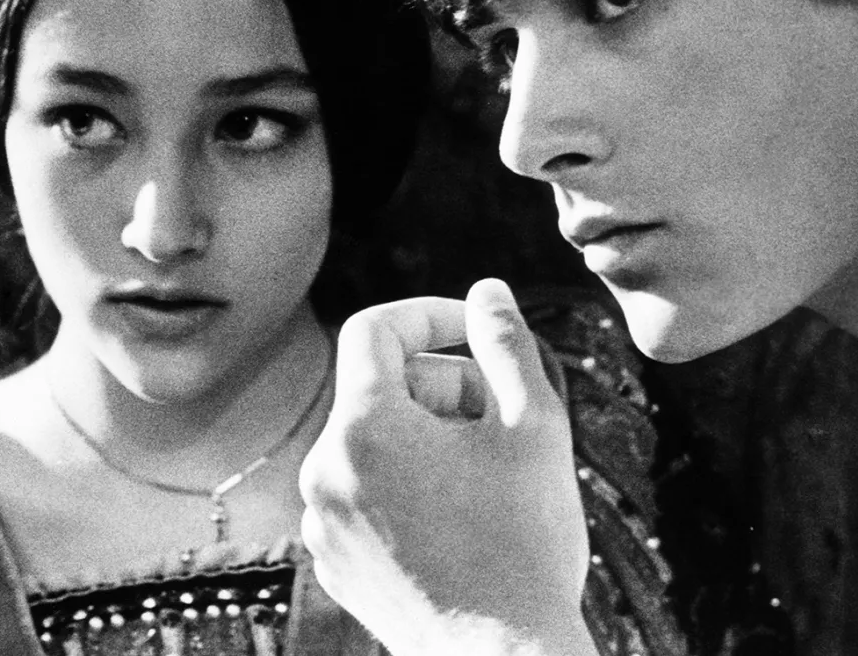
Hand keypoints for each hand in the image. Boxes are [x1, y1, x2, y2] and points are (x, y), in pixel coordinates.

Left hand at [299, 279, 595, 655]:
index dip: (430, 314)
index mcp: (363, 429)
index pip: (374, 329)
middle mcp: (324, 472)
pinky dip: (409, 486)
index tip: (480, 331)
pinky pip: (366, 495)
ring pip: (374, 444)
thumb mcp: (534, 424)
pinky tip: (464, 518)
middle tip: (506, 417)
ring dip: (429, 438)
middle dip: (445, 385)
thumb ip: (505, 342)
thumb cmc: (526, 542)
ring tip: (489, 473)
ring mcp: (324, 525)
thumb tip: (488, 291)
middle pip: (380, 389)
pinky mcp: (336, 565)